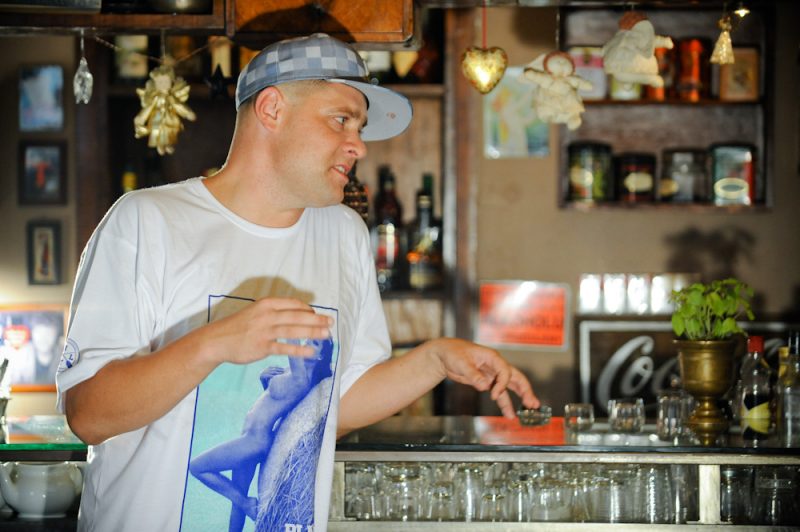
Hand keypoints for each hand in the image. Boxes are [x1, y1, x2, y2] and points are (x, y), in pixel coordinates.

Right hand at [203, 298, 331, 365]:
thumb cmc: (238, 326)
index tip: (317, 315)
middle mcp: (267, 315)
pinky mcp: (262, 346)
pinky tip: (312, 352)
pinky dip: (299, 350)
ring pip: (293, 330)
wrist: (216, 340)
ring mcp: (265, 331)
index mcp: (266, 304)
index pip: (293, 304)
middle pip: (297, 316)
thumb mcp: (256, 312)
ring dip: (313, 332)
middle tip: (331, 322)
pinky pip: (284, 348)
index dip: (307, 309)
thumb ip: (274, 312)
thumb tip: (297, 316)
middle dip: (316, 320)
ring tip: (327, 335)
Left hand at [427, 338, 539, 418]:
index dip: (502, 384)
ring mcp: (492, 375)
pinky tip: (510, 413)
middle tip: (532, 403)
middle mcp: (495, 365)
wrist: (444, 355)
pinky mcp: (487, 382)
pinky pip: (500, 393)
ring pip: (510, 387)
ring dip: (520, 397)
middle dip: (525, 390)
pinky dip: (505, 403)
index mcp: (492, 357)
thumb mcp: (461, 363)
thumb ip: (473, 375)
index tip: (494, 395)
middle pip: (515, 377)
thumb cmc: (453, 353)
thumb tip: (484, 387)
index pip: (505, 371)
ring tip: (531, 408)